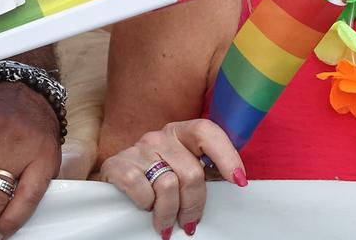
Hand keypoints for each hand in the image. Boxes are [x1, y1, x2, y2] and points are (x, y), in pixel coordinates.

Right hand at [98, 119, 246, 236]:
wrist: (117, 183)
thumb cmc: (158, 180)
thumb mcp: (183, 171)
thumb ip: (206, 172)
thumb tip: (237, 183)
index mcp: (180, 133)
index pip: (206, 131)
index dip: (226, 155)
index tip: (239, 182)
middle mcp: (159, 137)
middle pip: (191, 172)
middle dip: (193, 205)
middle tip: (189, 223)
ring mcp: (137, 149)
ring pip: (167, 185)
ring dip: (169, 212)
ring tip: (166, 223)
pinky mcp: (117, 164)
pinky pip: (141, 189)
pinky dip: (146, 204)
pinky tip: (145, 207)